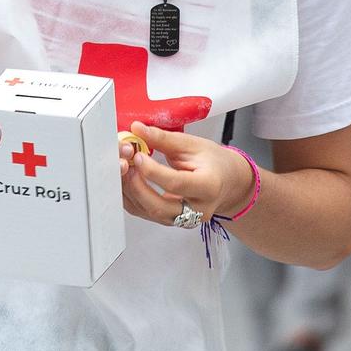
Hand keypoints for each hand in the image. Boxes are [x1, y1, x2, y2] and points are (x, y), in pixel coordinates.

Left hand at [116, 123, 255, 226]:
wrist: (227, 182)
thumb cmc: (213, 162)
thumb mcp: (193, 144)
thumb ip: (164, 139)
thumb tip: (137, 129)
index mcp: (208, 186)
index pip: (176, 183)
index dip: (153, 171)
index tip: (137, 156)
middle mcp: (198, 209)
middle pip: (159, 207)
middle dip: (136, 186)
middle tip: (125, 165)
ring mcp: (184, 220)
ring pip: (149, 213)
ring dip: (130, 192)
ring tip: (123, 170)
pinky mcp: (172, 221)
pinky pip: (146, 214)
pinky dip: (132, 198)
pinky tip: (127, 181)